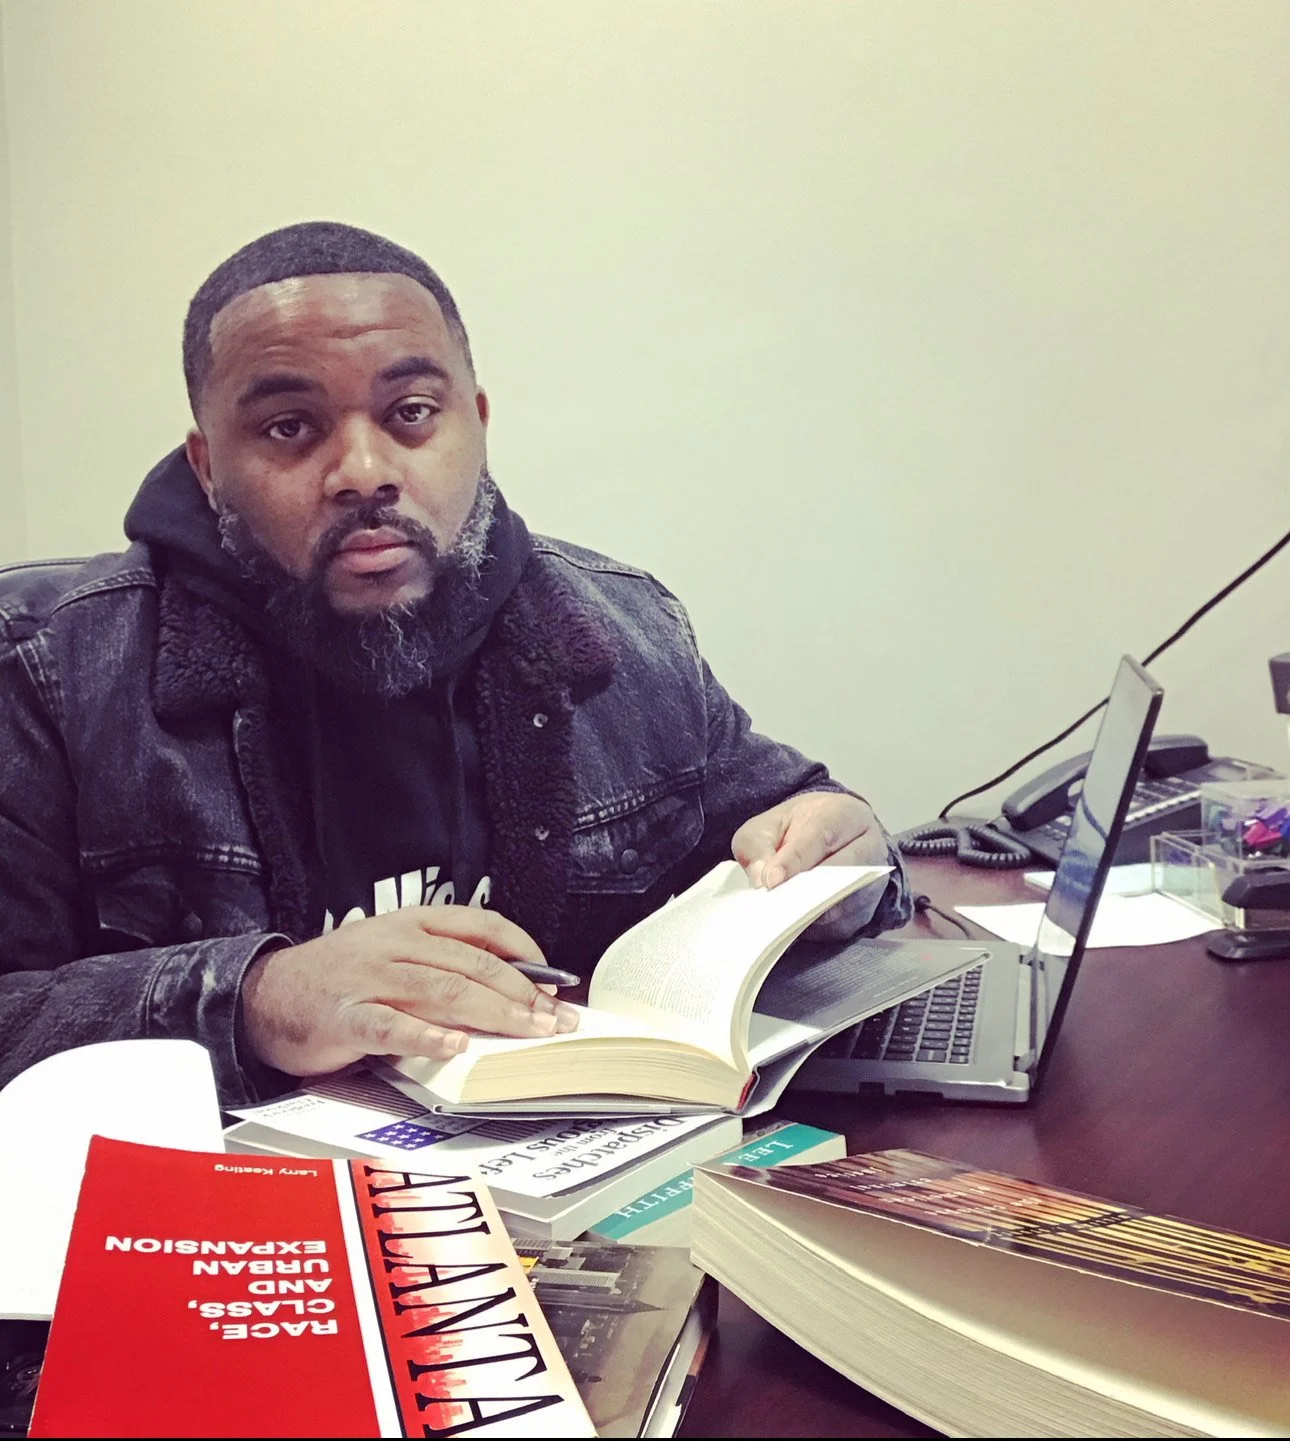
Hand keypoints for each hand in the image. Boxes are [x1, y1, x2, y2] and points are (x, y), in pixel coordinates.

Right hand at [240, 907, 579, 1076]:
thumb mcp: (394, 953)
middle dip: (522, 993)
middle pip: (472, 964)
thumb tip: (511, 986)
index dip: (524, 951)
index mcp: (411, 923)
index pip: (481, 926)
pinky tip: (454, 1046)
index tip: (555, 981)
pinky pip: (391, 1026)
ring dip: (493, 1013)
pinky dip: (426, 1035)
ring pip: (443, 990)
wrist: (265, 996)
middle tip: (556, 1020)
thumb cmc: (339, 979)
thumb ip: (442, 963)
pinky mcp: (344, 1018)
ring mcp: (368, 979)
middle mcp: (394, 945)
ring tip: (526, 1031)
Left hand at [732, 792, 890, 939]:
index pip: (820, 837)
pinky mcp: (867, 911)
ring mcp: (873, 882)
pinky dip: (813, 929)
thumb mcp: (768, 826)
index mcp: (844, 814)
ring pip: (843, 905)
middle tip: (772, 904)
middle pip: (842, 872)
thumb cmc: (797, 829)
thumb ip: (758, 846)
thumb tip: (761, 878)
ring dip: (807, 914)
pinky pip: (841, 926)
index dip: (794, 861)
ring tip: (776, 917)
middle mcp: (869, 846)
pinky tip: (790, 926)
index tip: (771, 881)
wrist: (828, 835)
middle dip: (803, 891)